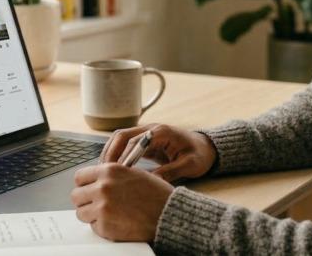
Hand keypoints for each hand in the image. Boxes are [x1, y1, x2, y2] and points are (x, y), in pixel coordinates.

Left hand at [70, 163, 173, 240]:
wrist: (169, 214)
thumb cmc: (156, 194)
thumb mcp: (133, 173)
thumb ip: (111, 175)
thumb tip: (95, 180)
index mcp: (109, 171)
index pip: (79, 177)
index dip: (84, 184)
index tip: (89, 189)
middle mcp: (103, 187)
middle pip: (76, 195)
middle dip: (85, 200)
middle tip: (96, 204)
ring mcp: (102, 208)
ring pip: (81, 213)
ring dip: (91, 214)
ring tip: (108, 214)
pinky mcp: (105, 226)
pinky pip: (93, 227)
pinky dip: (101, 226)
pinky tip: (116, 222)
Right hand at [99, 123, 217, 182]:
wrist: (206, 147)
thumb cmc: (199, 155)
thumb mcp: (189, 165)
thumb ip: (170, 172)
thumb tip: (150, 182)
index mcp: (161, 132)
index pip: (135, 140)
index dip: (123, 155)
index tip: (117, 172)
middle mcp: (150, 129)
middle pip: (122, 135)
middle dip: (111, 152)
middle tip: (104, 172)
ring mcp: (146, 133)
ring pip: (120, 138)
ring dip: (110, 152)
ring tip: (104, 171)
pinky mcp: (144, 141)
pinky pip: (125, 145)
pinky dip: (116, 154)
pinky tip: (112, 169)